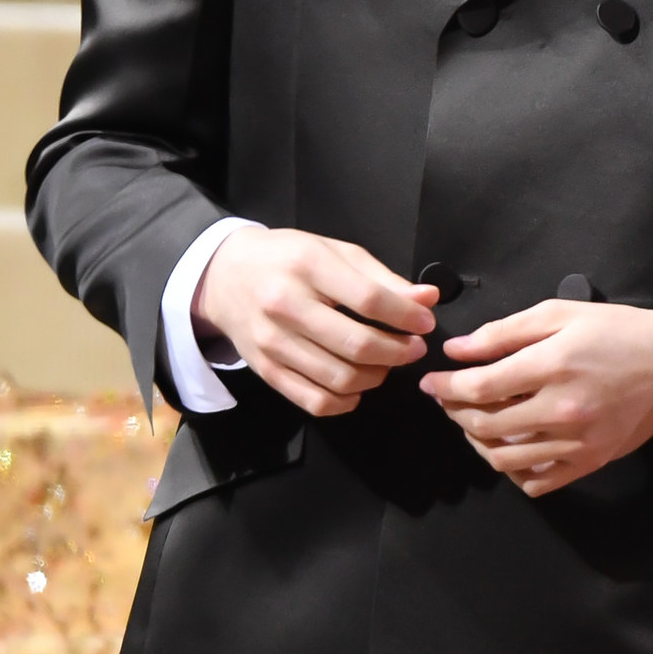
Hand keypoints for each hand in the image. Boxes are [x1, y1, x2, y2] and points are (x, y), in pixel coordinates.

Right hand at [190, 227, 435, 417]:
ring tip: (387, 364)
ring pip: (339, 378)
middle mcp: (286, 305)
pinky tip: (358, 386)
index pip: (369, 299)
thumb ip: (382, 278)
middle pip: (357, 344)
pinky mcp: (265, 371)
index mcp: (308, 266)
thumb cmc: (288, 258)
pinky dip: (345, 401)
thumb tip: (428, 298)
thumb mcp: (334, 252)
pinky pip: (313, 401)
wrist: (224, 276)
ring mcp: (273, 342)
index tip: (425, 323)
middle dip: (398, 352)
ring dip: (376, 377)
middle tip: (413, 348)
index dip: (407, 317)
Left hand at [418, 300, 652, 494]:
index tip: (431, 382)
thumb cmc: (618, 331)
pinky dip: (512, 469)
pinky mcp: (588, 462)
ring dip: (477, 441)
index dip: (445, 386)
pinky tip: (507, 448)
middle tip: (448, 399)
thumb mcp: (561, 313)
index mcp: (554, 366)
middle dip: (455, 411)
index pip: (480, 386)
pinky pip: (535, 481)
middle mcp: (562, 410)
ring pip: (504, 458)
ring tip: (473, 422)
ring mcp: (576, 442)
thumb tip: (458, 350)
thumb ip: (505, 332)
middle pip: (485, 424)